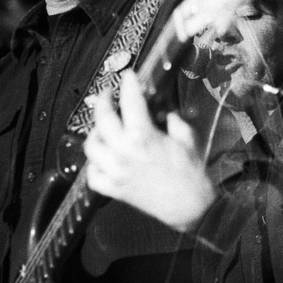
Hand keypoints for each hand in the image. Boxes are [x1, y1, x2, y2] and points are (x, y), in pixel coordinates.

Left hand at [84, 70, 216, 232]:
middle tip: (107, 94)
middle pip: (102, 119)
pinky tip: (102, 158)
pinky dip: (94, 165)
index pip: (131, 100)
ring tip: (102, 127)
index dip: (129, 84)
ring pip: (91, 146)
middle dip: (103, 101)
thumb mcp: (186, 138)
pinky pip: (93, 175)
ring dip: (95, 133)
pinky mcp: (114, 189)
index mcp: (143, 136)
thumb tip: (162, 111)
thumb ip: (172, 120)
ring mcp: (116, 171)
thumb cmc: (190, 174)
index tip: (129, 77)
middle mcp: (124, 152)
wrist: (189, 206)